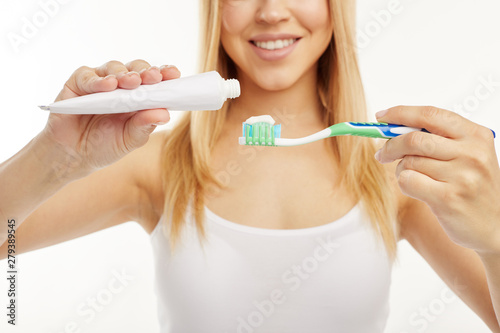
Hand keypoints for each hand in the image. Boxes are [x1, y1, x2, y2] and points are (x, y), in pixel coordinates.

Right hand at [41, 60, 179, 176]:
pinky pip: (89, 76)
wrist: (72, 156)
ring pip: (115, 68)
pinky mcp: (78, 82)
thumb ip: (145, 126)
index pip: (154, 81)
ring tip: (132, 82)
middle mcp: (121, 86)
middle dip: (146, 72)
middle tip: (154, 77)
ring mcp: (100, 82)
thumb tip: (165, 114)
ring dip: (124, 74)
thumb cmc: (104, 146)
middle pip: (137, 70)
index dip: (164, 75)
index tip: (174, 74)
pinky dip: (99, 80)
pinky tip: (108, 85)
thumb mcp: (129, 139)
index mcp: (139, 98)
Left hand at [375, 106, 499, 254]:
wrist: (495, 227)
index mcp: (476, 135)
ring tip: (413, 177)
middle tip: (382, 154)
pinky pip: (408, 181)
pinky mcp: (448, 198)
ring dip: (401, 169)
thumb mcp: (467, 156)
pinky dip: (404, 183)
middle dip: (391, 145)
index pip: (430, 114)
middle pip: (414, 138)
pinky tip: (417, 190)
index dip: (401, 113)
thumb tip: (393, 127)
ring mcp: (461, 176)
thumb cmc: (473, 187)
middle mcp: (472, 153)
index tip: (382, 117)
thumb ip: (438, 139)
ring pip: (409, 161)